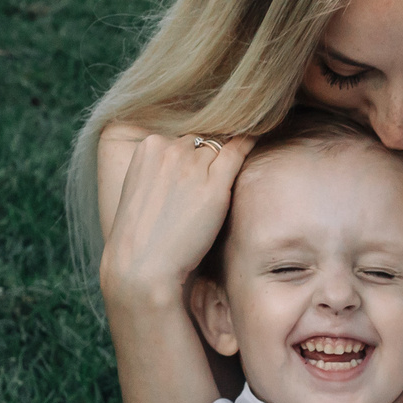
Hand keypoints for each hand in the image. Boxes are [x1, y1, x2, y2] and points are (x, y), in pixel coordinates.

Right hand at [98, 130, 252, 308]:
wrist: (142, 267)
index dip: (189, 161)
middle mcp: (170, 149)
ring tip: (216, 191)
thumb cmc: (143, 236)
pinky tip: (260, 135)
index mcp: (148, 147)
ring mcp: (193, 166)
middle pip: (200, 143)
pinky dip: (249, 143)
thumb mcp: (142, 189)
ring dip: (221, 165)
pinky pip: (237, 153)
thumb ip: (162, 168)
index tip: (191, 180)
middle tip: (202, 193)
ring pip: (218, 150)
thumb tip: (191, 158)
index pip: (181, 141)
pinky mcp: (214, 185)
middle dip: (205, 162)